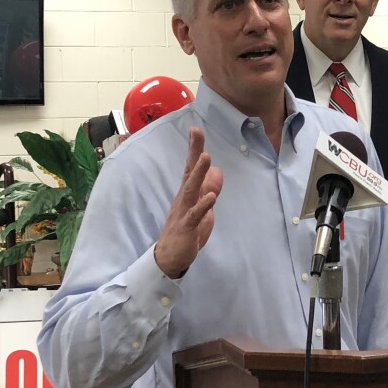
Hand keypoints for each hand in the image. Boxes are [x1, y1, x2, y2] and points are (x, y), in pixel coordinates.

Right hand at [154, 127, 222, 277]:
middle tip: (197, 133)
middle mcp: (184, 198)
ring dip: (198, 173)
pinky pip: (195, 215)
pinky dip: (203, 206)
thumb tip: (217, 170)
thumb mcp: (203, 208)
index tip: (196, 130)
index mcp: (188, 193)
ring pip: (191, 190)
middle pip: (189, 172)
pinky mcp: (186, 227)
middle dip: (194, 152)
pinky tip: (211, 197)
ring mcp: (184, 212)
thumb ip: (209, 189)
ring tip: (205, 157)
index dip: (194, 149)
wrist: (170, 257)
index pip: (191, 167)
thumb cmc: (186, 230)